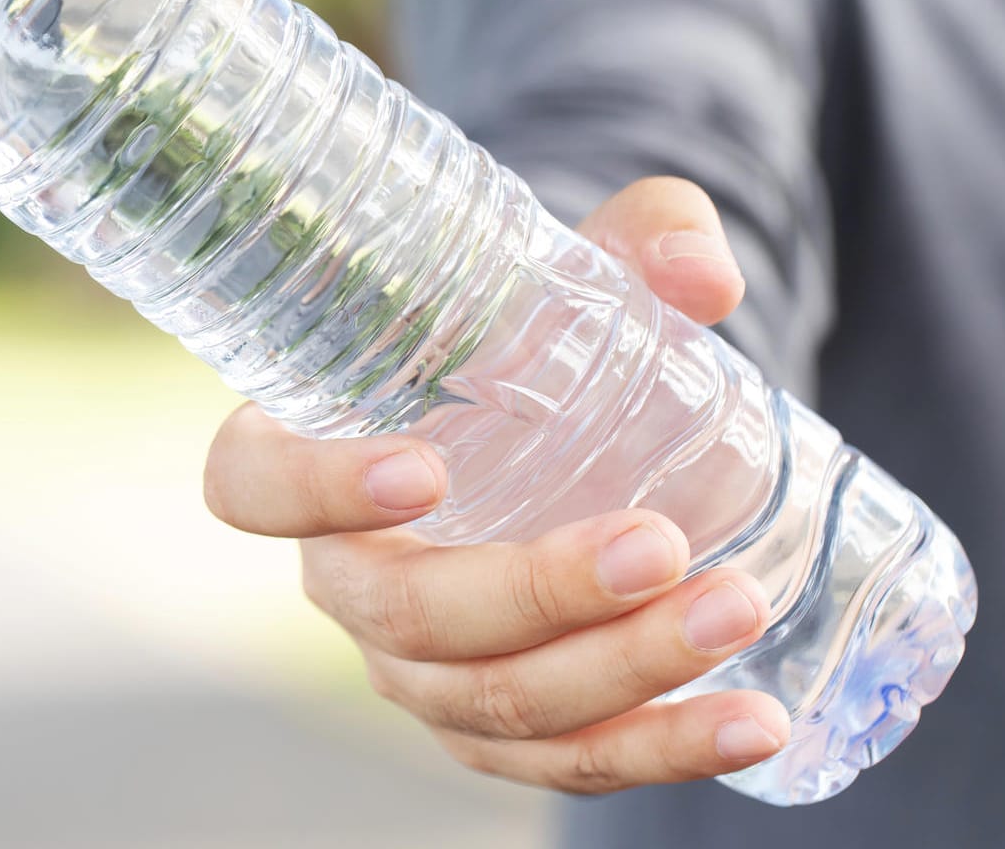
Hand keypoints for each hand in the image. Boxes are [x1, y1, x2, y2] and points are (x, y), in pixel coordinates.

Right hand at [202, 176, 788, 793]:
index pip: (253, 487)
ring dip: (620, 671)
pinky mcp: (500, 729)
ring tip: (736, 611)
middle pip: (403, 616)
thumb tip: (701, 275)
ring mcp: (420, 667)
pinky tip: (751, 721)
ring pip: (492, 704)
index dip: (313, 490)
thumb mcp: (586, 268)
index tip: (423, 468)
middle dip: (532, 594)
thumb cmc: (544, 335)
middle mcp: (349, 576)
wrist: (593, 425)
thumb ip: (641, 240)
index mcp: (312, 452)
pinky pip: (563, 764)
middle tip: (656, 544)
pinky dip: (660, 749)